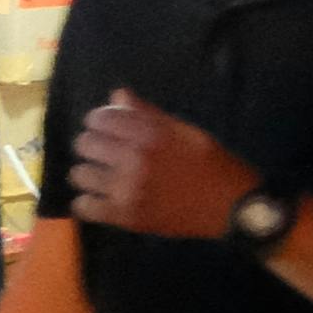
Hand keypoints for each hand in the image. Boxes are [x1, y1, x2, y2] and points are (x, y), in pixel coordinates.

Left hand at [67, 93, 261, 238]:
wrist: (232, 206)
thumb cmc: (212, 164)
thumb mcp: (186, 132)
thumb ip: (148, 114)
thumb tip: (117, 95)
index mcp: (152, 134)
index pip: (101, 118)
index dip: (99, 121)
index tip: (107, 128)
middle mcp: (135, 159)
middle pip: (85, 143)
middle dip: (92, 145)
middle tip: (104, 152)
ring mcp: (128, 189)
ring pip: (80, 175)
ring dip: (89, 173)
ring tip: (102, 177)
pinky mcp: (125, 217)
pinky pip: (84, 207)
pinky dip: (88, 202)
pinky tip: (101, 199)